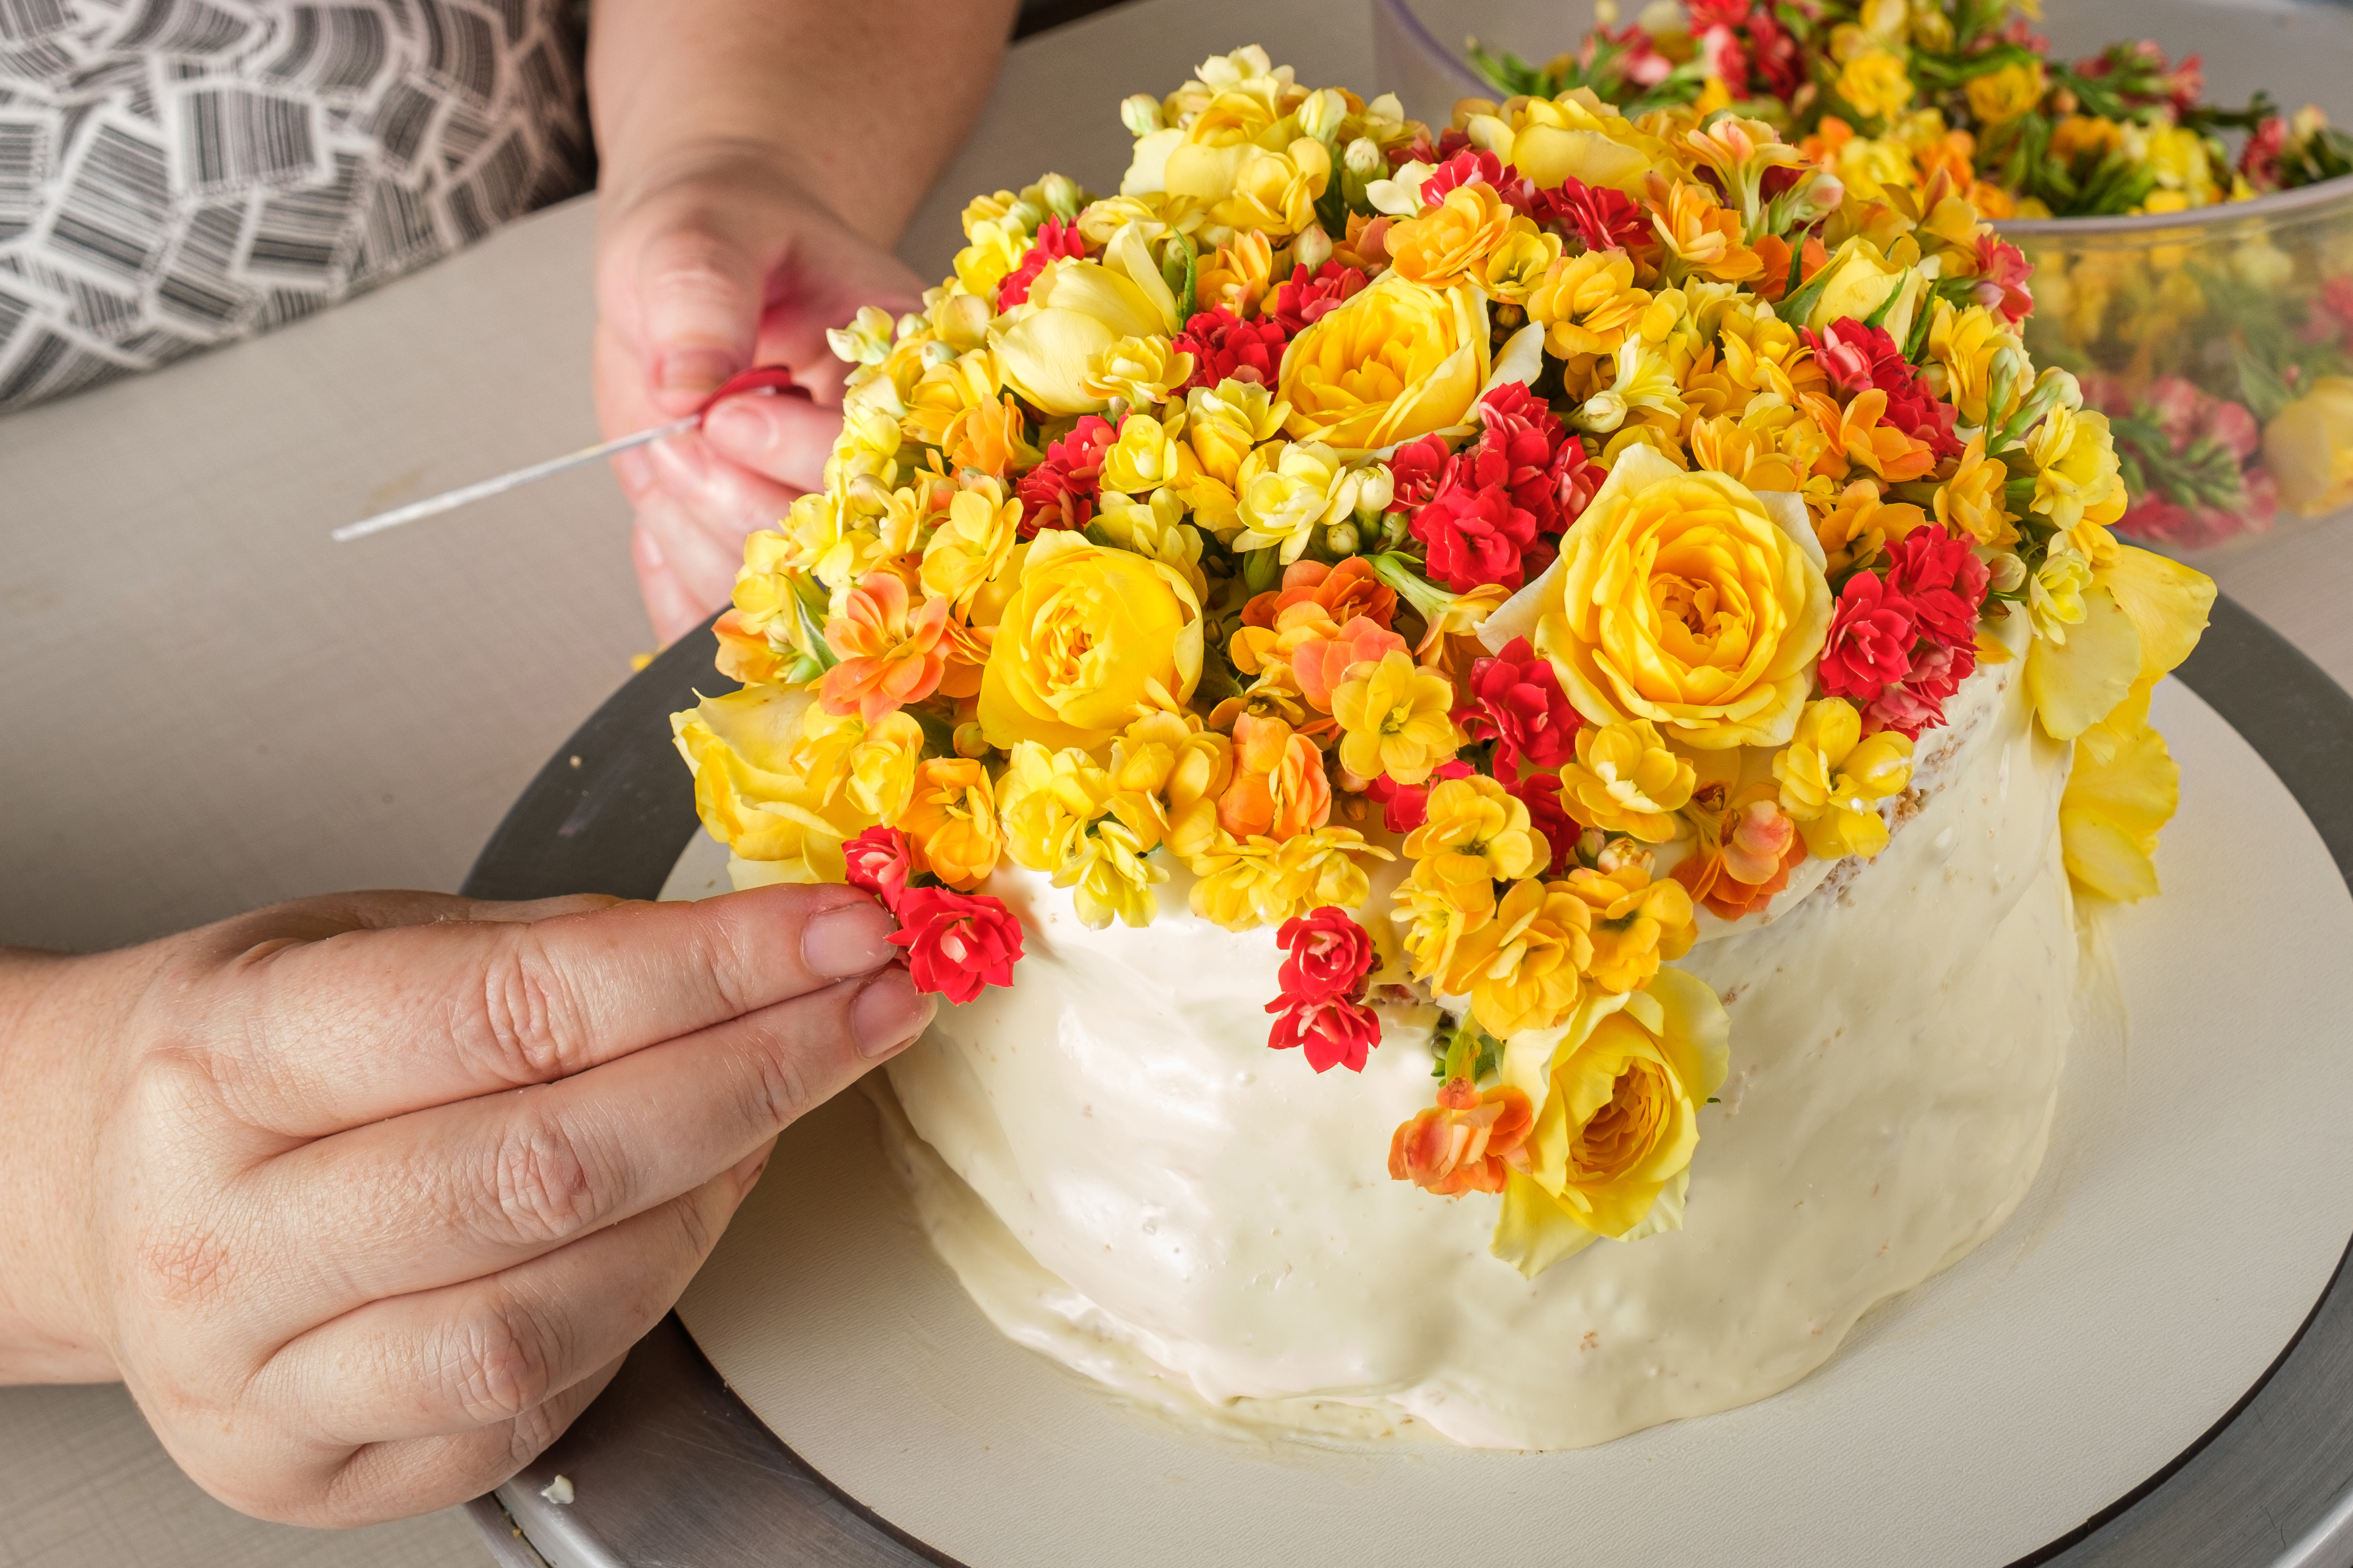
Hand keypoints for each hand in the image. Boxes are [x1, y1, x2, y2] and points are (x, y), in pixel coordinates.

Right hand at [0, 884, 932, 1523]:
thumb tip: (760, 946)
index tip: (840, 932)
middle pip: (553, 1166)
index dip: (710, 972)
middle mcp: (221, 1230)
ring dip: (715, 1199)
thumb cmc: (249, 1055)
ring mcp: (257, 1374)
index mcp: (225, 1055)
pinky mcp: (317, 1468)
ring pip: (555, 1306)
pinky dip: (646, 1297)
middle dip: (758, 1077)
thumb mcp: (364, 944)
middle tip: (873, 1008)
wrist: (90, 1187)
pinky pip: (533, 1395)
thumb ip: (554, 953)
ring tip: (778, 1109)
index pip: (515, 1012)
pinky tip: (685, 1211)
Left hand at [594, 146, 925, 643]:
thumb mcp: (702, 233)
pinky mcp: (769, 565)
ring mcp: (830, 530)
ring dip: (695, 541)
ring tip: (663, 453)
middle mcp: (887, 470)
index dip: (803, 450)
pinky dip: (676, 592)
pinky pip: (729, 629)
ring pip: (780, 603)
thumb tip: (686, 382)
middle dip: (739, 505)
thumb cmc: (717, 233)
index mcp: (909, 381)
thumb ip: (703, 292)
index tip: (723, 409)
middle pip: (840, 550)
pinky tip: (660, 522)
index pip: (887, 453)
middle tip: (678, 437)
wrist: (698, 264)